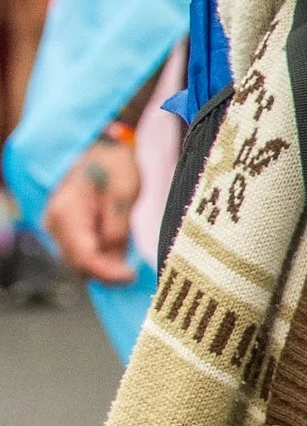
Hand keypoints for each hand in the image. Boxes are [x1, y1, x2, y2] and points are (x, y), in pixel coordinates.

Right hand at [44, 135, 141, 282]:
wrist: (99, 148)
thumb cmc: (113, 165)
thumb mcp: (124, 192)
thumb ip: (117, 227)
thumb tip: (115, 261)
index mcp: (66, 212)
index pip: (83, 256)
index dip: (108, 273)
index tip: (131, 277)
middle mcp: (54, 224)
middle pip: (77, 265)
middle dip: (106, 273)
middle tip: (132, 274)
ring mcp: (57, 229)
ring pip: (78, 264)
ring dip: (102, 268)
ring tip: (127, 264)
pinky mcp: (65, 231)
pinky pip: (80, 254)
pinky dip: (98, 260)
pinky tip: (117, 257)